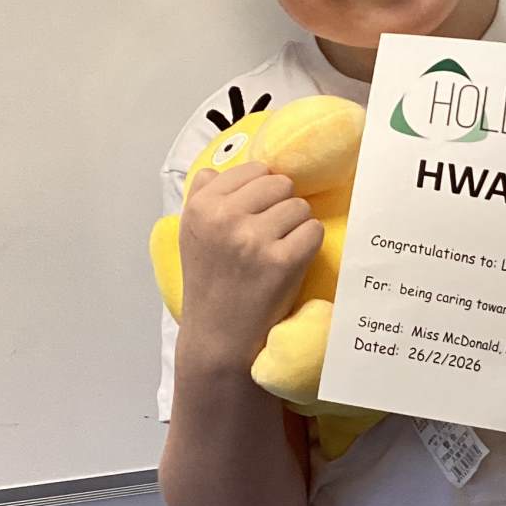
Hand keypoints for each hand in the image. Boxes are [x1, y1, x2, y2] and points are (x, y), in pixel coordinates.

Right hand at [177, 162, 324, 369]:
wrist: (218, 336)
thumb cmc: (210, 283)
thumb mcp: (191, 235)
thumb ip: (201, 197)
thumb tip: (215, 169)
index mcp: (201, 206)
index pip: (253, 169)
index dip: (262, 192)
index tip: (253, 216)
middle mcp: (224, 218)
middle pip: (280, 184)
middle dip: (280, 206)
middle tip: (267, 236)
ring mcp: (254, 239)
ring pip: (299, 206)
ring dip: (295, 227)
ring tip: (276, 251)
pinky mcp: (281, 260)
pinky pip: (314, 230)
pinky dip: (308, 245)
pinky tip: (290, 262)